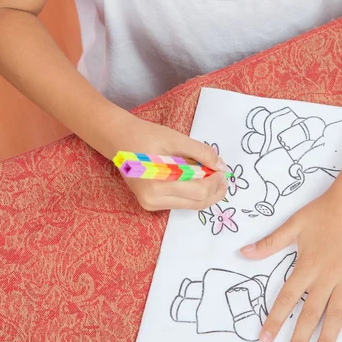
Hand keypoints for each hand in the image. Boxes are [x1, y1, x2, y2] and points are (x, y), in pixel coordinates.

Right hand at [110, 113, 227, 210]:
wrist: (118, 140)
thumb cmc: (146, 136)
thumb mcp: (176, 139)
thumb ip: (201, 153)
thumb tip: (221, 167)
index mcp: (158, 185)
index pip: (199, 192)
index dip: (216, 182)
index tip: (222, 170)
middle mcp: (153, 200)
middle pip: (197, 203)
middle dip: (214, 191)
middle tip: (222, 176)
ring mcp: (151, 204)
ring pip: (190, 205)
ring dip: (205, 193)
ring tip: (209, 175)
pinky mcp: (151, 204)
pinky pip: (180, 202)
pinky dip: (192, 193)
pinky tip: (194, 179)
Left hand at [240, 185, 341, 341]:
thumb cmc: (324, 210)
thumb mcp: (293, 224)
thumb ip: (270, 243)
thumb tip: (243, 253)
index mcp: (307, 266)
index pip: (287, 299)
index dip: (275, 320)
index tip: (264, 339)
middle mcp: (326, 277)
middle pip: (310, 313)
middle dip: (298, 339)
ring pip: (337, 314)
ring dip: (327, 339)